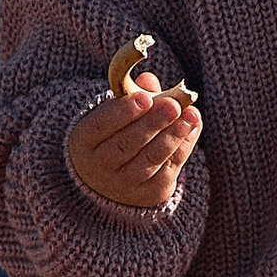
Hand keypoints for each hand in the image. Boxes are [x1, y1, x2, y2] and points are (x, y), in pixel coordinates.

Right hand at [66, 65, 201, 212]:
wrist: (109, 178)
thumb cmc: (113, 133)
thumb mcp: (113, 113)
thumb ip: (131, 95)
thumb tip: (149, 81)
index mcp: (84, 142)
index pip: (100, 126)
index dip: (123, 112)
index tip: (145, 98)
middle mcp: (98, 168)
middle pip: (126, 145)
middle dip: (153, 124)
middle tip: (174, 105)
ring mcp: (121, 185)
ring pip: (148, 161)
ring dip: (172, 136)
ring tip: (191, 115)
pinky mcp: (146, 195)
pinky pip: (166, 172)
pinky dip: (182, 149)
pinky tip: (192, 128)